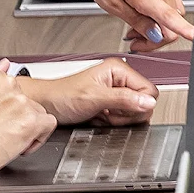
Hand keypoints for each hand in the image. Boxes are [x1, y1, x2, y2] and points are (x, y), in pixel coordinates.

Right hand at [0, 65, 56, 180]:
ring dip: (28, 126)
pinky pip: (49, 124)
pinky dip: (39, 136)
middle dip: (17, 117)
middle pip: (26, 100)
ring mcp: (21, 102)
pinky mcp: (31, 121)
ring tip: (8, 140)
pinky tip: (22, 144)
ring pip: (38, 112)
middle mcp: (8, 84)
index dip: (7, 107)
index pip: (13, 87)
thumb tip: (4, 64)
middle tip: (1, 131)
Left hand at [23, 59, 156, 127]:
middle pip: (144, 103)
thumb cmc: (61, 96)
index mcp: (119, 70)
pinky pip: (125, 118)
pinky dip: (114, 122)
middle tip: (108, 112)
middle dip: (127, 114)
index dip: (138, 105)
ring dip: (119, 119)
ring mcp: (117, 92)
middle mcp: (120, 79)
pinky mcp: (112, 104)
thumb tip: (148, 102)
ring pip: (135, 113)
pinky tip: (101, 117)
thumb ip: (124, 99)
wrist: (45, 105)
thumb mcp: (94, 98)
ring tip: (101, 114)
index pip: (149, 90)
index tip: (119, 109)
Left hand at [80, 0, 193, 46]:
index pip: (172, 19)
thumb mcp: (109, 1)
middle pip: (172, 24)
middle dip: (155, 38)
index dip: (184, 31)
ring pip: (173, 15)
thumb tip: (153, 34)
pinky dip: (159, 14)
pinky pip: (170, 4)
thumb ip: (134, 20)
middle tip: (134, 40)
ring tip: (134, 27)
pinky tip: (141, 13)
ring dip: (157, 26)